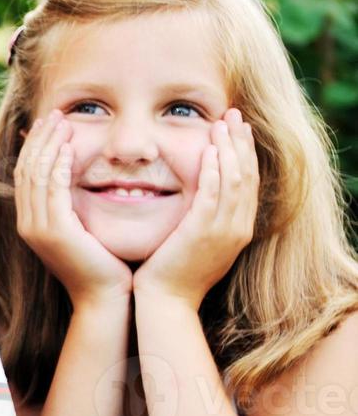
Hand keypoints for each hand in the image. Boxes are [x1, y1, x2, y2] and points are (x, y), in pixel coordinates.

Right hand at [14, 110, 132, 309]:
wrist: (105, 298)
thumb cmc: (103, 265)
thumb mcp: (83, 229)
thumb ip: (75, 205)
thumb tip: (82, 178)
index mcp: (31, 223)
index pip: (26, 174)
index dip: (35, 146)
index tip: (51, 124)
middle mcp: (28, 224)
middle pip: (26, 169)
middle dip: (40, 139)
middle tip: (56, 114)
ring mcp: (37, 228)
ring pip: (35, 174)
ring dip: (48, 145)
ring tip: (63, 122)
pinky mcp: (54, 230)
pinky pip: (51, 189)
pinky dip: (57, 165)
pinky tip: (69, 148)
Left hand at [134, 109, 258, 308]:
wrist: (165, 302)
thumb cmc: (171, 273)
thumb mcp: (195, 241)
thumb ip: (201, 218)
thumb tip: (196, 194)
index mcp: (238, 230)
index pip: (249, 183)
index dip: (245, 153)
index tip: (239, 129)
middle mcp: (237, 229)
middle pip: (248, 175)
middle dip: (242, 142)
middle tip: (235, 114)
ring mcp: (224, 231)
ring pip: (235, 180)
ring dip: (230, 147)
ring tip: (223, 121)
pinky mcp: (203, 232)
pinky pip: (214, 194)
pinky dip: (215, 169)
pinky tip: (211, 149)